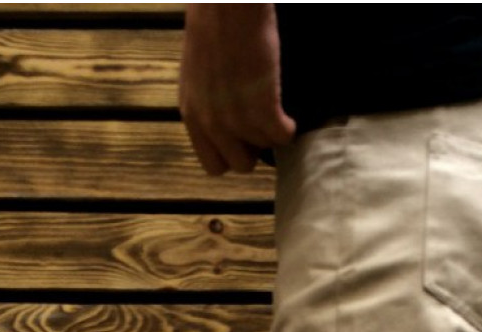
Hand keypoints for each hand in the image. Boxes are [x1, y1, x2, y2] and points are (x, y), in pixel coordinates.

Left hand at [179, 3, 295, 174]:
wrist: (228, 8)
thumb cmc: (212, 29)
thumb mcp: (197, 77)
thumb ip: (207, 106)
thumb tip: (225, 125)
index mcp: (192, 115)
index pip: (213, 165)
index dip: (230, 155)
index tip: (240, 141)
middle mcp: (212, 124)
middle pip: (241, 164)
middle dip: (253, 148)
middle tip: (260, 125)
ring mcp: (238, 119)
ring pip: (264, 148)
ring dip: (271, 131)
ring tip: (272, 108)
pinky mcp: (264, 110)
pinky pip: (283, 136)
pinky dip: (289, 127)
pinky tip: (287, 113)